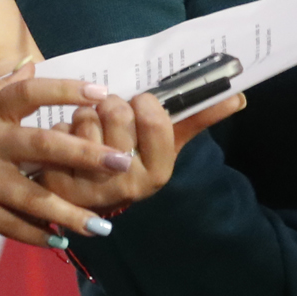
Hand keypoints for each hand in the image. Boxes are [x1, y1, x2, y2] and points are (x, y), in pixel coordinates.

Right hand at [0, 73, 138, 245]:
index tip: (102, 95)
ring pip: (32, 196)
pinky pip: (8, 225)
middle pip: (43, 147)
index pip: (33, 93)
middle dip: (85, 156)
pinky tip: (61, 242)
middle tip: (121, 163)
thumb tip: (32, 69)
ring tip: (102, 225)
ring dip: (69, 212)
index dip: (68, 92)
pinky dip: (35, 235)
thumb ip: (2, 87)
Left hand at [41, 85, 246, 211]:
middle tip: (112, 118)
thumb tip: (238, 98)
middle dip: (112, 106)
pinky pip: (58, 132)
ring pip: (85, 118)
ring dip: (85, 116)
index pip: (154, 116)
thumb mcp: (166, 144)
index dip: (144, 102)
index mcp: (158, 172)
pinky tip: (68, 145)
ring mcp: (90, 188)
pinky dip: (62, 129)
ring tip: (91, 131)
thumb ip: (198, 118)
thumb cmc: (132, 161)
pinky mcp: (58, 185)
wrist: (91, 197)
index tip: (140, 106)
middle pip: (117, 111)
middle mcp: (127, 185)